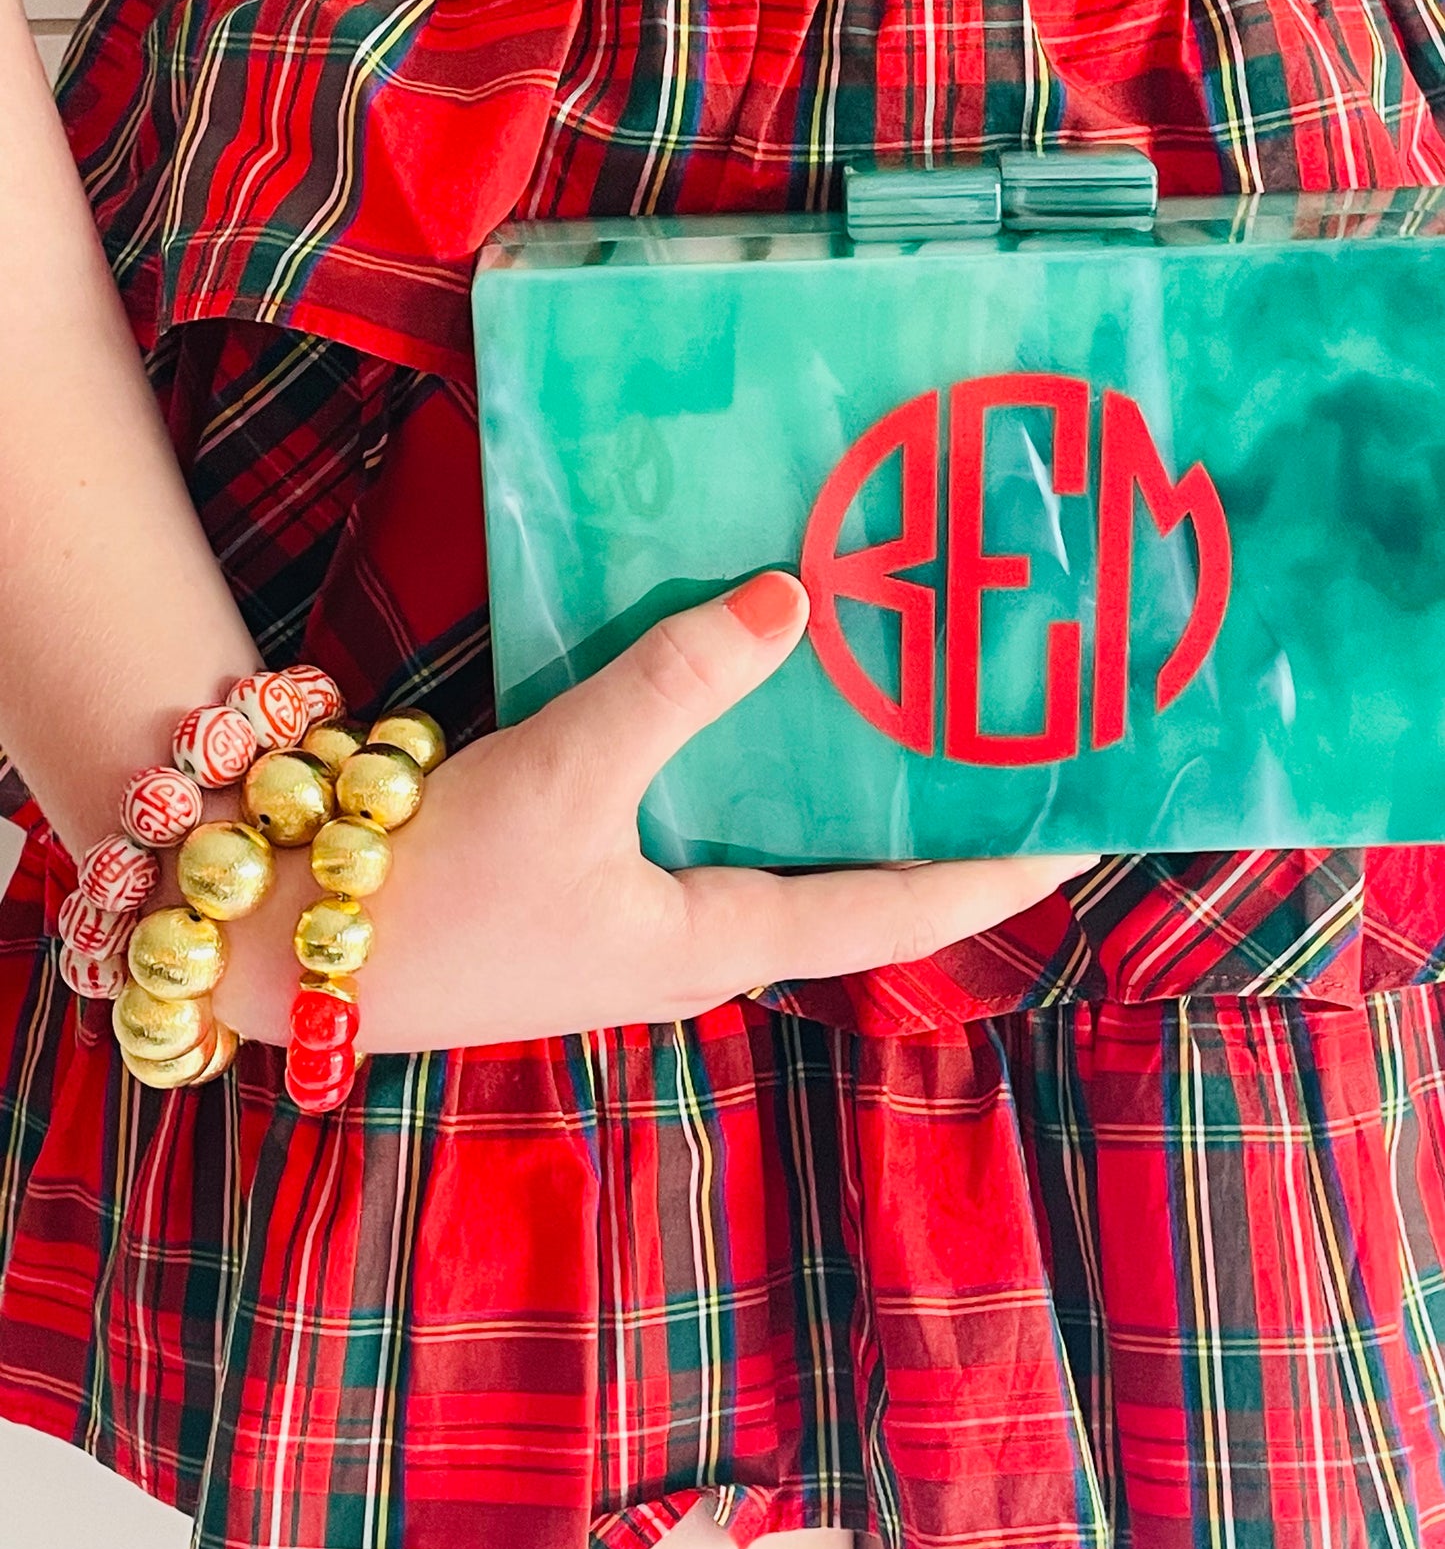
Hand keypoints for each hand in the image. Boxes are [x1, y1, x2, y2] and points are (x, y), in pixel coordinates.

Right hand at [216, 574, 1096, 1052]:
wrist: (292, 948)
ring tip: (912, 722)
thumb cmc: (435, 891)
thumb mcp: (566, 775)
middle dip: (936, 828)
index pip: (899, 911)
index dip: (998, 868)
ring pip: (785, 856)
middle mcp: (700, 942)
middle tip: (1008, 749)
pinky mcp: (593, 893)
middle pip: (857, 889)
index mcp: (719, 939)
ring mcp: (645, 923)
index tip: (1088, 826)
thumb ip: (674, 683)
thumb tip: (791, 600)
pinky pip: (714, 830)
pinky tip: (759, 715)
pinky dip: (760, 778)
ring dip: (849, 802)